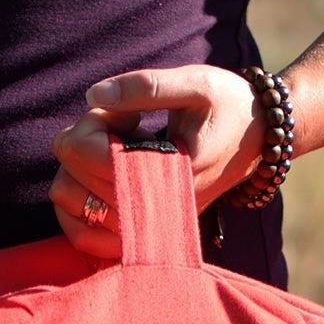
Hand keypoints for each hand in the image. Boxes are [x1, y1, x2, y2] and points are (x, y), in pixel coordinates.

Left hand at [50, 65, 264, 256]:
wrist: (256, 143)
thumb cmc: (227, 108)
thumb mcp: (197, 84)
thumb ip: (146, 87)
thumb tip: (92, 95)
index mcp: (168, 172)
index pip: (90, 155)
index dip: (92, 123)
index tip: (124, 112)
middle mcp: (153, 211)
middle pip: (70, 178)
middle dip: (83, 140)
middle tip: (118, 126)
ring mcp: (144, 230)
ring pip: (67, 203)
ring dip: (76, 169)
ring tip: (111, 151)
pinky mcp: (139, 238)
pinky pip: (82, 235)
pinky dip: (75, 205)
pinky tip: (97, 177)